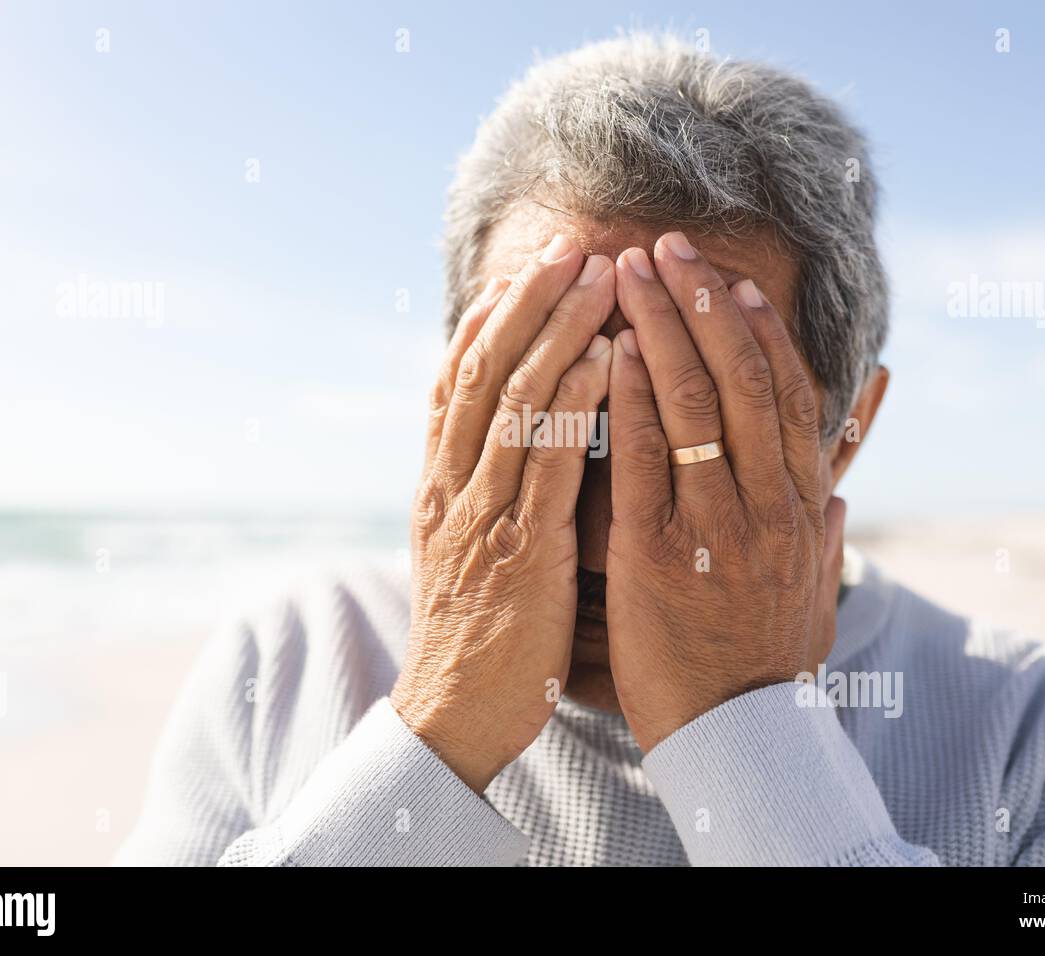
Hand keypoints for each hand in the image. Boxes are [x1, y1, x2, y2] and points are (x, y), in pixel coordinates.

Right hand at [392, 236, 615, 791]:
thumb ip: (480, 491)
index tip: (521, 271)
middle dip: (527, 304)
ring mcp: (480, 515)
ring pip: (514, 402)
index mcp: (438, 485)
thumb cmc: (475, 632)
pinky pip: (546, 463)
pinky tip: (606, 359)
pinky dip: (574, 404)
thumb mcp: (463, 548)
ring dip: (558, 332)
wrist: (453, 714)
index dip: (488, 321)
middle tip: (570, 247)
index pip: (455, 383)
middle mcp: (450, 487)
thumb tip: (506, 441)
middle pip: (484, 373)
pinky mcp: (519, 551)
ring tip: (598, 278)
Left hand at [605, 232, 846, 752]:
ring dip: (661, 325)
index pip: (789, 395)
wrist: (739, 735)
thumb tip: (836, 496)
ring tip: (628, 270)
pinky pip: (644, 458)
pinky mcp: (658, 552)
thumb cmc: (766, 662)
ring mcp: (716, 523)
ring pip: (695, 402)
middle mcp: (768, 502)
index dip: (762, 331)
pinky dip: (630, 397)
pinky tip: (610, 349)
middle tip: (669, 245)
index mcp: (802, 507)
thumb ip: (823, 538)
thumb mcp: (814, 595)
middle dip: (704, 302)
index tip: (736, 281)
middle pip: (742, 377)